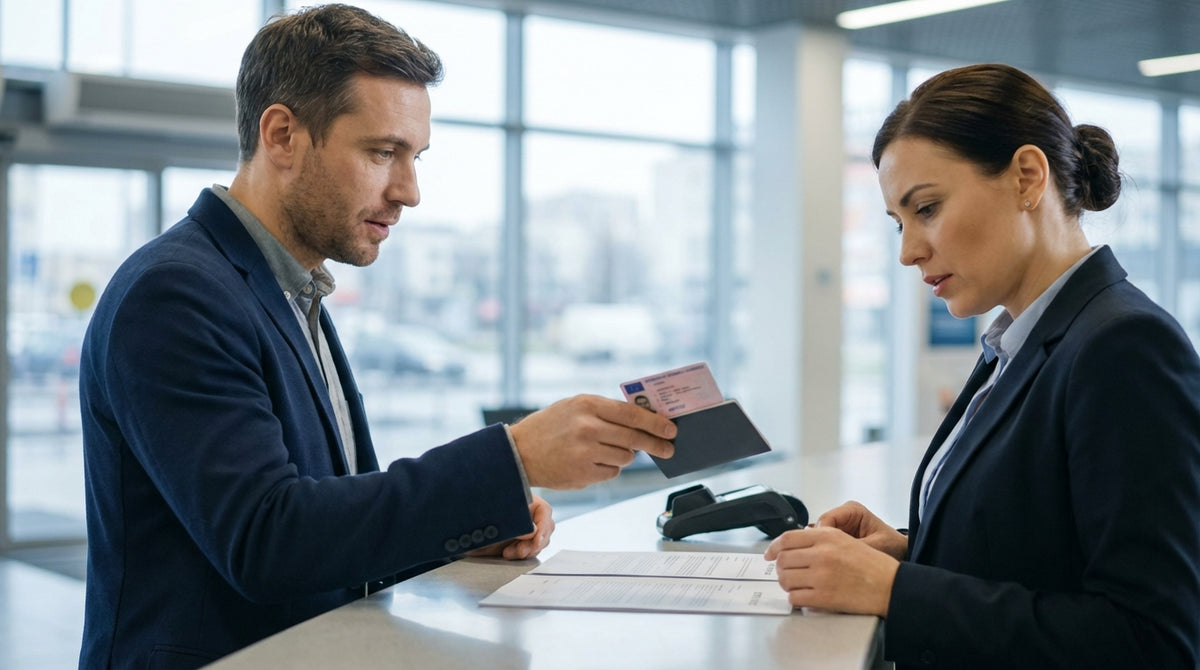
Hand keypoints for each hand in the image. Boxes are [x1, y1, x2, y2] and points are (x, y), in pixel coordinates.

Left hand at [467, 495, 555, 559]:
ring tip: (508, 553)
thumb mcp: (491, 515)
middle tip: (520, 552)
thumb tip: (531, 531)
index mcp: (523, 499)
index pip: (544, 511)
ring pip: (538, 541)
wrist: (457, 526)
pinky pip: (529, 550)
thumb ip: (513, 522)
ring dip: (527, 550)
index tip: (536, 540)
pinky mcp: (518, 541)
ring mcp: (523, 528)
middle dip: (535, 542)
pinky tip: (506, 554)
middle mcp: (526, 513)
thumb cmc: (473, 512)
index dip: (543, 526)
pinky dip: (521, 555)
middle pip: (545, 528)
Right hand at [508, 394, 675, 488]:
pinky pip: (612, 472)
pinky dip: (608, 468)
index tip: (670, 430)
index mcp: (587, 405)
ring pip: (625, 457)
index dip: (655, 423)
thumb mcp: (575, 406)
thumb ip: (606, 411)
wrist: (519, 452)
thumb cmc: (550, 426)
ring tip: (603, 450)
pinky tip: (591, 461)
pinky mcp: (583, 474)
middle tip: (668, 449)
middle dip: (656, 445)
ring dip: (623, 455)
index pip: (632, 414)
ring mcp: (586, 452)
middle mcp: (588, 427)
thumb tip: (643, 420)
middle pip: (634, 438)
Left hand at [764, 526, 898, 616]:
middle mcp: (822, 554)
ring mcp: (821, 576)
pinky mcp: (823, 597)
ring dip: (787, 583)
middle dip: (780, 568)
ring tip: (796, 585)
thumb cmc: (871, 565)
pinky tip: (804, 596)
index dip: (773, 547)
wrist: (891, 586)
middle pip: (782, 559)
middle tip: (786, 572)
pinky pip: (794, 597)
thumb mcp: (845, 540)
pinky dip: (795, 598)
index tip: (769, 554)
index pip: (787, 538)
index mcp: (827, 537)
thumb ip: (819, 538)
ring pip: (785, 579)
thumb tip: (793, 545)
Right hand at [816, 500, 907, 559]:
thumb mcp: (876, 545)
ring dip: (826, 552)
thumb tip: (831, 549)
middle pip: (819, 529)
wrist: (902, 554)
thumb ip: (854, 546)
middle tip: (827, 562)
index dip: (822, 536)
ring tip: (836, 565)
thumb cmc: (894, 546)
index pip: (826, 519)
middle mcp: (843, 516)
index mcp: (853, 510)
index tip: (824, 553)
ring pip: (820, 539)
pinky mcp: (838, 538)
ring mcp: (840, 527)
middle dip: (822, 546)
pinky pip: (825, 546)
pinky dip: (829, 556)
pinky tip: (837, 565)